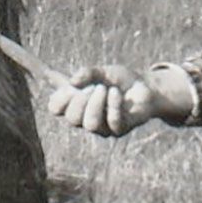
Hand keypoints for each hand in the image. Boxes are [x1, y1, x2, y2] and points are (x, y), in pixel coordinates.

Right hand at [46, 63, 162, 137]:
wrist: (146, 87)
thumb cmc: (120, 80)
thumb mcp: (103, 71)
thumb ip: (87, 74)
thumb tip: (72, 82)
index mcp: (75, 103)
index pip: (55, 108)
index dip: (59, 97)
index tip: (69, 85)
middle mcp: (85, 118)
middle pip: (71, 118)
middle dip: (80, 99)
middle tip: (94, 86)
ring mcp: (102, 127)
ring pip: (90, 124)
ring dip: (96, 104)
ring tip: (105, 89)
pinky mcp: (118, 130)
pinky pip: (112, 122)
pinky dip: (113, 104)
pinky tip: (117, 93)